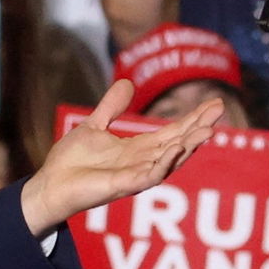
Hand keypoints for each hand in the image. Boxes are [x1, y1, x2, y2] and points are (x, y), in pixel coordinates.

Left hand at [20, 78, 221, 235]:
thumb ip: (111, 108)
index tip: (213, 103)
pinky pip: (150, 175)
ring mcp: (135, 175)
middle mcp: (143, 162)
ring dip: (189, 146)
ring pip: (170, 160)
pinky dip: (164, 162)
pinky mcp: (123, 185)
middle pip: (178, 143)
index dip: (192, 118)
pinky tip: (176, 147)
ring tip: (207, 130)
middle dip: (198, 128)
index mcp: (137, 149)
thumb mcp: (93, 126)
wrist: (50, 183)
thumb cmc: (70, 160)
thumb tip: (127, 83)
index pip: (172, 132)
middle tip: (219, 109)